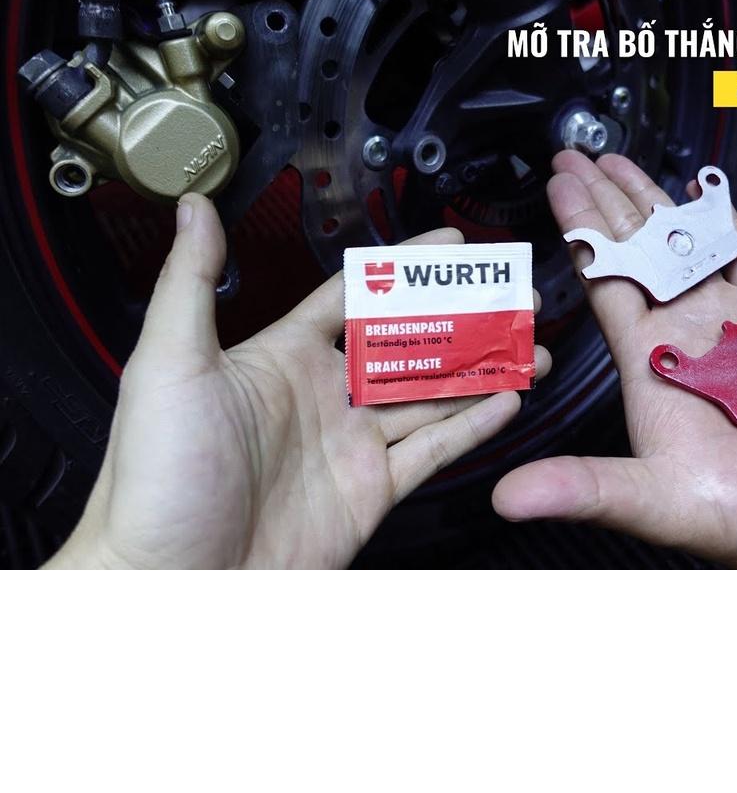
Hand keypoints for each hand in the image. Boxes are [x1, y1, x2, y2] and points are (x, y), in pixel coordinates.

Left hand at [49, 194, 548, 568]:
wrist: (167, 583)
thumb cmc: (153, 477)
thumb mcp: (169, 364)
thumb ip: (192, 283)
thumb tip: (194, 210)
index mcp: (282, 356)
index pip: (358, 298)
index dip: (407, 270)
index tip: (452, 248)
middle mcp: (325, 395)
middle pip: (411, 344)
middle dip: (464, 320)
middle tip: (511, 298)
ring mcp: (352, 445)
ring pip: (433, 395)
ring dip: (480, 371)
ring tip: (527, 348)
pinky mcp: (371, 492)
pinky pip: (433, 450)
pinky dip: (473, 426)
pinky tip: (505, 402)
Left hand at [493, 152, 736, 567]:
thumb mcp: (659, 502)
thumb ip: (587, 487)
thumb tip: (506, 498)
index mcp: (649, 364)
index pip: (604, 282)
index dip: (581, 232)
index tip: (559, 188)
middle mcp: (682, 334)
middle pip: (634, 252)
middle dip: (604, 203)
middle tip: (575, 157)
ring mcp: (729, 322)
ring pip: (683, 247)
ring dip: (653, 204)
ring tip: (622, 163)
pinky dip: (725, 223)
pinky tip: (702, 193)